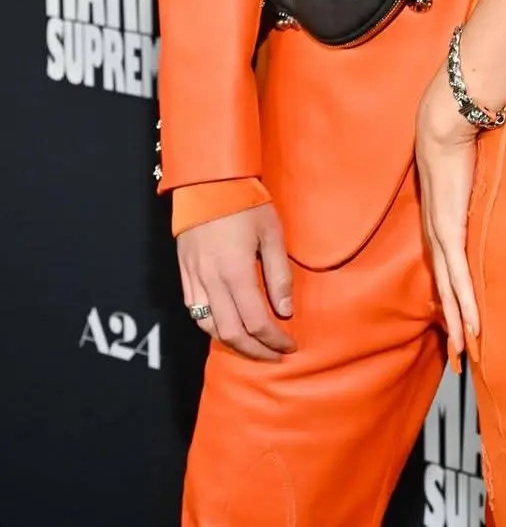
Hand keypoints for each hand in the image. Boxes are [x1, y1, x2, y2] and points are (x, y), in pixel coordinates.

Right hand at [177, 203, 295, 360]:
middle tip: (275, 354)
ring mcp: (194, 279)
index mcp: (235, 273)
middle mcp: (211, 282)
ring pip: (209, 327)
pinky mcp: (184, 274)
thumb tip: (285, 311)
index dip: (274, 339)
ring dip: (232, 343)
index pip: (256, 322)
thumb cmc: (245, 202)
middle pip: (231, 333)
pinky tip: (227, 327)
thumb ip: (279, 275)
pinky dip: (212, 327)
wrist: (207, 182)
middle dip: (255, 350)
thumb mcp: (272, 234)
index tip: (290, 345)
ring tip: (254, 346)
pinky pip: (195, 311)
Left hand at [415, 72, 481, 361]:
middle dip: (450, 320)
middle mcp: (436, 233)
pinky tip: (472, 325)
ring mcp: (441, 235)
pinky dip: (465, 303)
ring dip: (457, 321)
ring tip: (462, 349)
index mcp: (439, 220)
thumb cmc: (459, 139)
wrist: (444, 125)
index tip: (457, 316)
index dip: (450, 294)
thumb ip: (477, 183)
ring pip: (449, 289)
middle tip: (457, 351)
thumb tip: (491, 182)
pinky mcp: (449, 231)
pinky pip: (458, 276)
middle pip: (443, 286)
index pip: (444, 266)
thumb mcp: (471, 170)